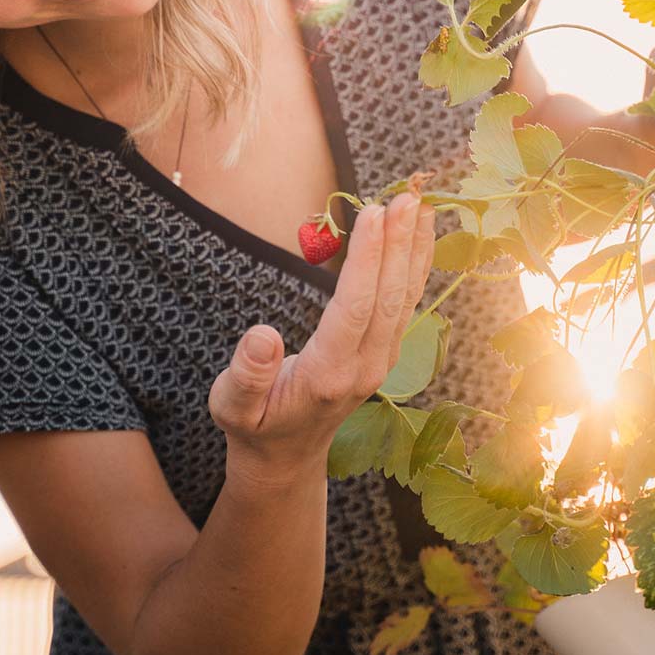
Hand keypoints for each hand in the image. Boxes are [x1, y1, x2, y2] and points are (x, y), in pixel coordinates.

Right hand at [209, 193, 436, 483]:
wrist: (286, 457)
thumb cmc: (254, 426)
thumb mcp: (232, 406)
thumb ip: (246, 375)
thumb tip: (261, 336)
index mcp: (328, 375)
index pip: (355, 308)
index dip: (367, 260)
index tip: (373, 214)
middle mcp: (364, 367)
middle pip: (389, 298)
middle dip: (399, 245)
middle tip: (406, 197)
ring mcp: (380, 360)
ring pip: (404, 299)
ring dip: (415, 250)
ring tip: (422, 205)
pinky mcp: (384, 352)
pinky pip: (405, 303)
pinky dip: (415, 266)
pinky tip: (420, 236)